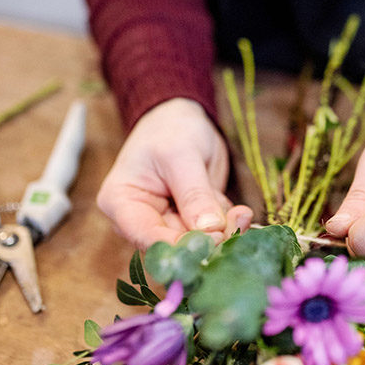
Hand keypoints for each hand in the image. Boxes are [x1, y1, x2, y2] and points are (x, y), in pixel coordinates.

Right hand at [97, 98, 252, 247]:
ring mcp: (168, 223)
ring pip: (197, 243)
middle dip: (207, 239)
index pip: (146, 238)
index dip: (179, 246)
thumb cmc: (171, 129)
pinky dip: (229, 226)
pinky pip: (212, 233)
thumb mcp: (180, 155)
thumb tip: (210, 230)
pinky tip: (242, 213)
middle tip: (237, 222)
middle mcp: (141, 221)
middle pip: (173, 246)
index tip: (213, 239)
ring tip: (242, 215)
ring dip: (224, 233)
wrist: (183, 117)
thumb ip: (194, 194)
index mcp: (121, 204)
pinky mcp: (192, 221)